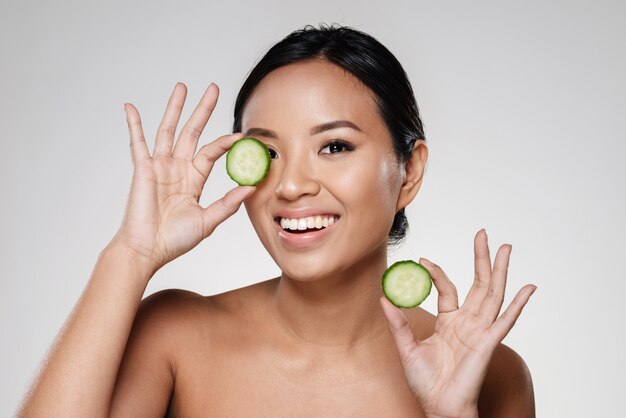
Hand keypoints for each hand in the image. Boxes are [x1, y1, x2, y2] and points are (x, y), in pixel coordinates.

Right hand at [112, 83, 254, 274]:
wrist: (148, 249)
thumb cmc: (175, 240)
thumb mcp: (208, 220)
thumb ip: (228, 204)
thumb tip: (251, 187)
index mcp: (193, 178)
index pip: (212, 151)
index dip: (227, 142)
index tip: (242, 135)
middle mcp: (177, 168)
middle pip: (192, 131)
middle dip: (202, 110)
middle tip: (213, 88)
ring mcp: (159, 166)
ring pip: (168, 130)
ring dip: (175, 108)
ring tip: (182, 87)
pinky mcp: (142, 169)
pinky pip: (137, 142)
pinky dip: (133, 125)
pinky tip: (130, 107)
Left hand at [380, 229, 535, 417]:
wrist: (438, 406)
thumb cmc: (426, 382)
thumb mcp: (406, 347)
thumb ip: (397, 323)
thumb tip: (384, 298)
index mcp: (449, 322)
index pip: (447, 288)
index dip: (436, 272)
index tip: (421, 260)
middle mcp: (468, 322)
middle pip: (478, 284)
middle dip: (481, 258)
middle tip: (483, 233)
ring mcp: (480, 331)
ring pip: (493, 295)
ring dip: (500, 271)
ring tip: (506, 247)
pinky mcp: (488, 343)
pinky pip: (505, 321)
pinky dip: (518, 304)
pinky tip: (528, 287)